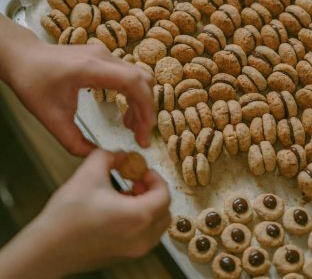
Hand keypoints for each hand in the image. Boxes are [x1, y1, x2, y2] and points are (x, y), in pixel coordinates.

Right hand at [0, 150, 170, 277]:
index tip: (142, 172)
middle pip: (164, 211)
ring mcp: (133, 251)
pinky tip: (117, 211)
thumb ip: (109, 156)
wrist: (45, 249)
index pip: (164, 195)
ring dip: (147, 207)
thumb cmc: (67, 215)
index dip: (155, 178)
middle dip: (153, 193)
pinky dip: (139, 222)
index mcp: (138, 217)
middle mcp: (141, 238)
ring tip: (126, 195)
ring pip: (156, 226)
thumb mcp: (89, 173)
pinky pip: (143, 237)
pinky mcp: (123, 258)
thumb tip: (120, 155)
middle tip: (137, 182)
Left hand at [4, 37, 154, 155]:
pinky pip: (129, 75)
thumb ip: (73, 141)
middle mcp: (104, 57)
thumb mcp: (50, 117)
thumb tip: (96, 155)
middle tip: (139, 135)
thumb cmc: (33, 83)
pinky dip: (132, 95)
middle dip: (146, 109)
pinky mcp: (105, 57)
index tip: (143, 133)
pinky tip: (124, 112)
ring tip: (132, 127)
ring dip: (140, 103)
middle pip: (142, 80)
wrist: (24, 57)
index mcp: (91, 68)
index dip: (145, 108)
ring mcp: (106, 54)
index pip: (133, 82)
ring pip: (139, 77)